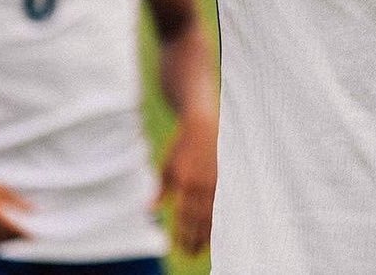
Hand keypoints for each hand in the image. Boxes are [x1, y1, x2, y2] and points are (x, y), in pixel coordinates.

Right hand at [0, 161, 31, 249]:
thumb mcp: (1, 189)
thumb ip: (18, 201)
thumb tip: (34, 210)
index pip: (6, 226)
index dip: (19, 233)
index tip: (30, 236)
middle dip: (12, 238)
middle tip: (24, 236)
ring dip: (2, 242)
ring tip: (14, 237)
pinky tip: (0, 237)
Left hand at [155, 114, 217, 254]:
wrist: (202, 123)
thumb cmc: (182, 145)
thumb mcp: (167, 166)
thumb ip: (160, 190)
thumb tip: (150, 210)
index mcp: (186, 183)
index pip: (185, 218)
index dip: (184, 235)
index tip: (180, 247)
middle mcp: (203, 185)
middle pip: (200, 221)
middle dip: (196, 239)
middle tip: (190, 253)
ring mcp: (217, 181)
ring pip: (215, 214)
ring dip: (209, 232)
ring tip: (203, 246)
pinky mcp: (225, 177)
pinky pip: (223, 203)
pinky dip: (220, 217)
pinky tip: (218, 227)